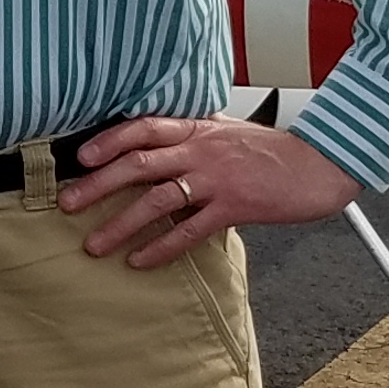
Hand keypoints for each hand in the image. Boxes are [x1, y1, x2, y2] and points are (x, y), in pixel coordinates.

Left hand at [57, 115, 359, 268]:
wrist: (322, 164)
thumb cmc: (274, 151)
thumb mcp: (228, 132)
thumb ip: (193, 136)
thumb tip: (155, 145)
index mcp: (198, 128)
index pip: (144, 126)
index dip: (110, 140)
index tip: (80, 157)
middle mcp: (202, 150)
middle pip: (139, 163)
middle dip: (98, 184)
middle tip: (67, 203)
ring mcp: (217, 178)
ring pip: (157, 200)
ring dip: (120, 223)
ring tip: (94, 244)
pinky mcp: (234, 207)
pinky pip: (189, 230)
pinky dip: (161, 246)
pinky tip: (139, 260)